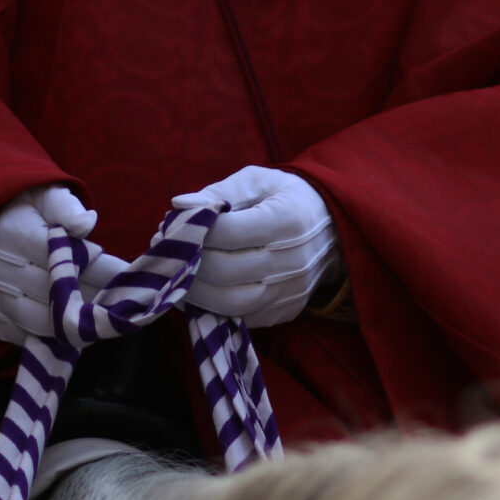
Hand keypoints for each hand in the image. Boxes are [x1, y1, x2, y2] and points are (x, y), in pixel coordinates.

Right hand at [0, 188, 128, 344]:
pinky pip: (24, 334)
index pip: (65, 259)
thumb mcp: (41, 192)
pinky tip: (75, 326)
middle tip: (127, 300)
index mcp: (12, 234)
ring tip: (106, 315)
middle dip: (96, 297)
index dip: (100, 268)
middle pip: (57, 294)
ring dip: (76, 320)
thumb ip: (65, 206)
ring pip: (42, 321)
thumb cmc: (18, 207)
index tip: (129, 274)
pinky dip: (52, 334)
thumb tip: (88, 221)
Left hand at [172, 167, 342, 327]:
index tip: (171, 225)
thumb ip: (219, 191)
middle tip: (165, 249)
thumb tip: (179, 206)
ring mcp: (290, 291)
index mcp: (287, 220)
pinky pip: (240, 318)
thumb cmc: (287, 198)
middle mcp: (292, 261)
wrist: (335, 230)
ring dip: (193, 291)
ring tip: (174, 273)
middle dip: (186, 263)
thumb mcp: (259, 181)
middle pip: (225, 271)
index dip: (195, 231)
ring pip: (229, 304)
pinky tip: (194, 290)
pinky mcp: (284, 311)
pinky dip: (210, 308)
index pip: (229, 233)